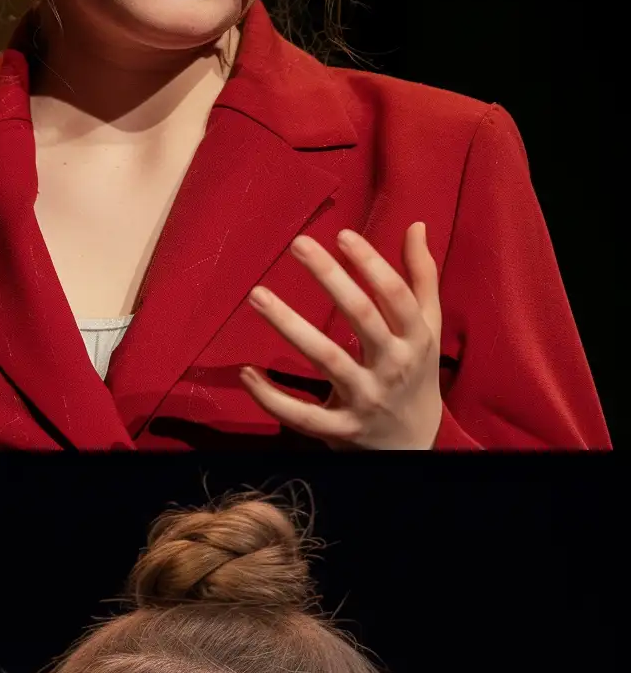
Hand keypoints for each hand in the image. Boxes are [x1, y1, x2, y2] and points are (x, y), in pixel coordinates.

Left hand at [241, 223, 443, 448]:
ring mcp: (365, 399)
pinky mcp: (339, 430)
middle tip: (297, 243)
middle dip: (330, 278)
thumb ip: (421, 278)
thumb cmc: (416, 374)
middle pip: (362, 317)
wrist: (413, 446)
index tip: (341, 235)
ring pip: (325, 359)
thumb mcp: (427, 329)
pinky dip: (270, 395)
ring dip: (289, 324)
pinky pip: (300, 413)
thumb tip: (415, 226)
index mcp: (416, 339)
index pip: (395, 295)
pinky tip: (246, 371)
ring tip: (257, 294)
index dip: (372, 264)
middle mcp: (393, 366)